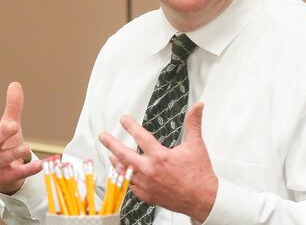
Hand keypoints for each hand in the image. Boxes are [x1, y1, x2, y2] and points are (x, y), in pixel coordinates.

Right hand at [0, 82, 42, 194]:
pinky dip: (29, 169)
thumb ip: (12, 107)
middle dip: (3, 133)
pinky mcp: (8, 176)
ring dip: (15, 152)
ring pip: (5, 158)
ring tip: (26, 148)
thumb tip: (15, 84)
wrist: (3, 174)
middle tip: (14, 125)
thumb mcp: (8, 125)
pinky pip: (19, 173)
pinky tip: (40, 165)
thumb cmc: (4, 144)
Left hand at [99, 102, 217, 221]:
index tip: (124, 120)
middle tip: (103, 136)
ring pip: (124, 172)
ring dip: (116, 162)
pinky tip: (125, 174)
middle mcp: (150, 170)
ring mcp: (146, 185)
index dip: (130, 126)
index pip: (140, 136)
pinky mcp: (147, 196)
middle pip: (123, 155)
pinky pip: (131, 186)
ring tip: (111, 155)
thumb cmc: (199, 174)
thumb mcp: (196, 145)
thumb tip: (197, 107)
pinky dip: (126, 178)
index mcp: (160, 156)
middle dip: (111, 143)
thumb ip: (193, 123)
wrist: (202, 198)